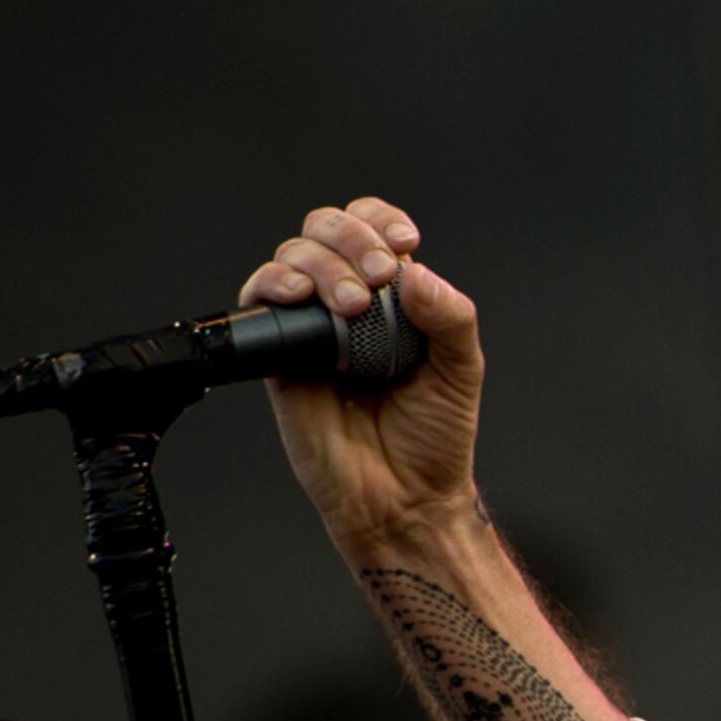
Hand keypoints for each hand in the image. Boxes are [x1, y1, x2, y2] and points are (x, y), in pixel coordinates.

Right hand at [236, 197, 487, 550]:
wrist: (403, 497)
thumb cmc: (432, 440)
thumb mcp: (461, 371)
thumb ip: (451, 318)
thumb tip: (417, 273)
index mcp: (392, 300)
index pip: (373, 232)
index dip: (380, 223)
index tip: (403, 241)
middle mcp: (347, 305)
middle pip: (327, 231)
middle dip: (352, 239)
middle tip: (378, 276)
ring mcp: (312, 327)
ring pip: (294, 257)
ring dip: (322, 264)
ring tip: (350, 305)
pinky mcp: (280, 355)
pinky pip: (260, 301)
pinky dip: (274, 283)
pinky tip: (300, 296)